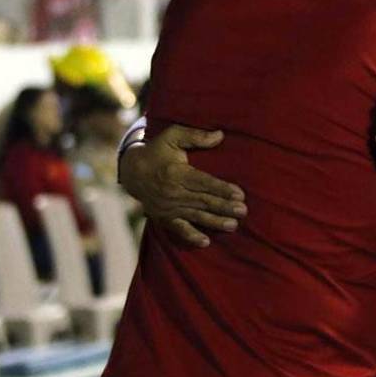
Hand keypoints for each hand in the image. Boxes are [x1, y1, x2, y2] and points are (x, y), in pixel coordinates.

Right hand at [119, 125, 245, 247]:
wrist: (132, 171)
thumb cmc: (157, 151)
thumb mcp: (173, 136)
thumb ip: (196, 135)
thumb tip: (220, 135)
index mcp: (176, 173)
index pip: (203, 182)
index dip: (222, 189)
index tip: (240, 194)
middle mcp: (172, 192)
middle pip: (203, 201)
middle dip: (224, 207)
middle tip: (243, 211)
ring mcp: (168, 207)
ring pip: (195, 216)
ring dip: (215, 222)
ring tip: (233, 225)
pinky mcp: (164, 217)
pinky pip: (178, 229)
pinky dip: (191, 236)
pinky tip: (205, 242)